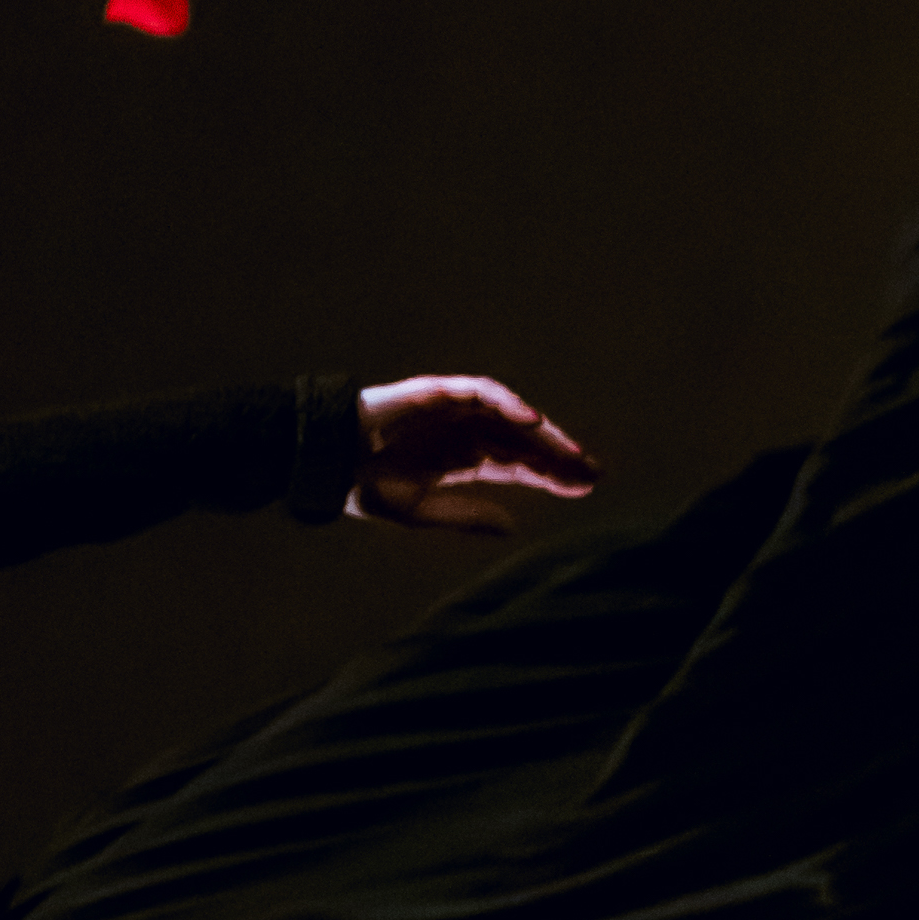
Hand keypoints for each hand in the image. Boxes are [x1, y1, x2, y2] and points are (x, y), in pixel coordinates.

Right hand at [349, 375, 598, 535]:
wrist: (323, 463)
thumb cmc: (363, 487)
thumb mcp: (419, 511)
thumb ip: (464, 516)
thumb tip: (512, 526)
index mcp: (460, 459)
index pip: (519, 463)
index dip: (552, 473)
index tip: (587, 486)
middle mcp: (462, 433)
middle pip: (523, 441)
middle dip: (559, 455)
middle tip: (594, 471)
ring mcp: (451, 411)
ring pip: (509, 417)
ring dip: (541, 431)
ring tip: (571, 451)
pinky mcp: (435, 393)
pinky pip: (479, 392)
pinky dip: (506, 403)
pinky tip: (530, 421)